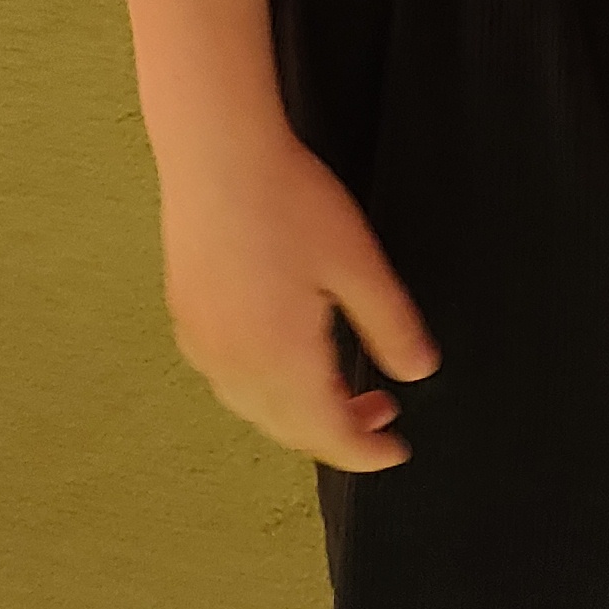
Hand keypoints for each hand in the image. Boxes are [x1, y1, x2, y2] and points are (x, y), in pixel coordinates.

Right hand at [157, 117, 437, 468]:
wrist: (216, 155)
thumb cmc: (289, 201)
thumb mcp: (359, 264)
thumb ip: (391, 326)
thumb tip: (419, 372)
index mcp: (281, 361)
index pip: (328, 435)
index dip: (366, 453)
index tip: (396, 453)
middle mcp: (234, 366)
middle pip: (289, 430)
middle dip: (338, 434)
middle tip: (381, 413)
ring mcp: (204, 345)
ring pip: (255, 409)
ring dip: (300, 414)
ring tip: (340, 387)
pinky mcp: (188, 319)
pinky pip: (229, 379)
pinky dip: (265, 389)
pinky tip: (286, 357)